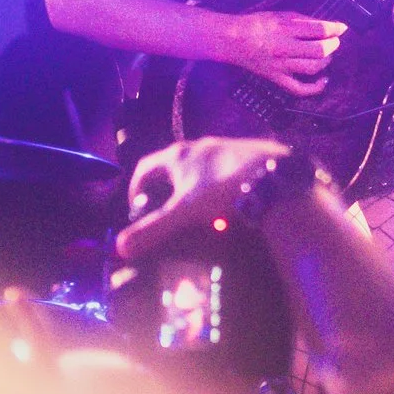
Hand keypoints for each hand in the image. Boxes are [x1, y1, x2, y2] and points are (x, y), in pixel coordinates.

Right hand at [117, 137, 293, 261]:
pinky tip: (226, 205)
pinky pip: (221, 171)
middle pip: (171, 167)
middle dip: (165, 190)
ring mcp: (223, 147)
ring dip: (191, 188)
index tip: (137, 208)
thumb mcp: (184, 213)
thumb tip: (120, 247)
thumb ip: (153, 229)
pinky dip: (215, 187)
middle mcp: (197, 146)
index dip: (136, 188)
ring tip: (196, 213)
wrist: (272, 174)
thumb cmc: (221, 190)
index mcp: (177, 156)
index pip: (144, 167)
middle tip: (166, 214)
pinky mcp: (245, 154)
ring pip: (198, 168)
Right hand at [221, 11, 344, 96]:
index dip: (335, 28)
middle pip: (319, 50)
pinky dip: (315, 88)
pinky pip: (298, 89)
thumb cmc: (256, 24)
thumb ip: (303, 19)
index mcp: (285, 28)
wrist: (233, 40)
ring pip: (312, 68)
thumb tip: (326, 25)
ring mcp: (280, 66)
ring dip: (326, 61)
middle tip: (334, 41)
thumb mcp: (280, 14)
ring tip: (328, 55)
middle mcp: (284, 48)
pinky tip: (324, 81)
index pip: (319, 29)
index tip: (342, 28)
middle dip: (333, 45)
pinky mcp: (276, 78)